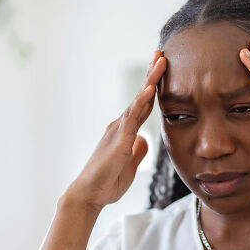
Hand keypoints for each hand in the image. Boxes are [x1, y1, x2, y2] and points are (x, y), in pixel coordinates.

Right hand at [67, 50, 165, 210]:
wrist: (88, 196)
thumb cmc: (106, 182)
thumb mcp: (129, 164)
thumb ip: (137, 150)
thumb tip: (144, 139)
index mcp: (125, 132)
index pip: (143, 105)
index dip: (153, 87)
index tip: (161, 68)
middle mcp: (120, 126)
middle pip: (141, 96)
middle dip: (152, 75)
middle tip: (161, 54)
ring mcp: (118, 132)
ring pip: (137, 102)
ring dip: (149, 81)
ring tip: (159, 62)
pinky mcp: (118, 142)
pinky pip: (131, 119)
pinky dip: (140, 103)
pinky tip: (149, 90)